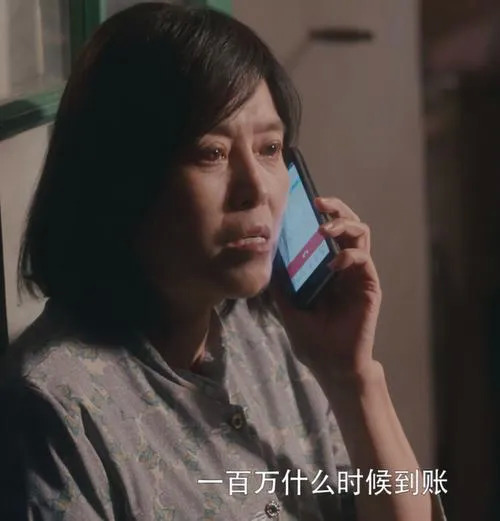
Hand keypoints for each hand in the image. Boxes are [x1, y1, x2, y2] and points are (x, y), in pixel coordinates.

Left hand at [269, 197, 381, 382]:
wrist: (334, 365)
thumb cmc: (314, 341)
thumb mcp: (289, 309)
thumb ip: (283, 286)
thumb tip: (267, 261)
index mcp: (327, 270)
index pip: (328, 233)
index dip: (320, 215)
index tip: (304, 202)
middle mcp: (344, 267)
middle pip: (347, 226)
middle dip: (336, 209)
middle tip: (319, 202)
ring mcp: (358, 275)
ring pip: (360, 234)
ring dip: (343, 224)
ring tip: (324, 229)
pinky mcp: (369, 285)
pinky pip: (363, 259)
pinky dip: (349, 255)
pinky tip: (333, 264)